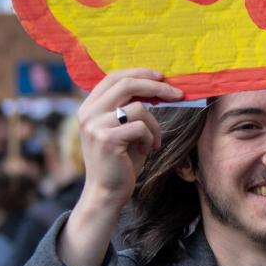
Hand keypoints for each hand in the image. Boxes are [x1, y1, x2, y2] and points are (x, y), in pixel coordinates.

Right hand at [76, 69, 182, 207]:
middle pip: (127, 84)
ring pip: (139, 108)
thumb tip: (157, 84)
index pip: (114, 77)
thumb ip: (129, 107)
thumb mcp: (123, 129)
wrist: (107, 192)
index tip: (161, 76)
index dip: (139, 73)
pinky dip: (151, 138)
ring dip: (155, 126)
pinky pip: (141, 127)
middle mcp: (88, 113)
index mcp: (89, 107)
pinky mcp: (106, 138)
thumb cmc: (121, 160)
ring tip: (153, 142)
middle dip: (157, 87)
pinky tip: (146, 151)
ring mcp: (95, 125)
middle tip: (178, 94)